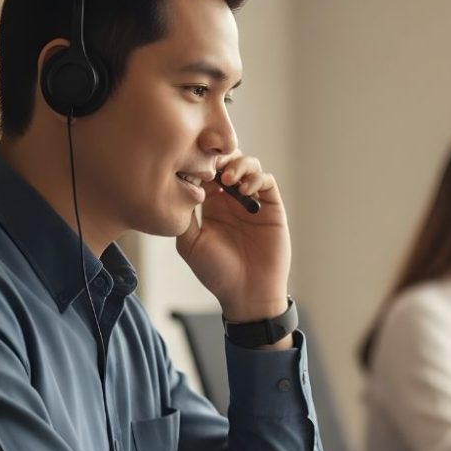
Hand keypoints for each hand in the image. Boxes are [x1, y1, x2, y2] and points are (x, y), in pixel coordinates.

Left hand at [176, 153, 291, 326]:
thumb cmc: (217, 273)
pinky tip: (244, 191)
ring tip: (228, 179)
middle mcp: (232, 200)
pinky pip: (266, 181)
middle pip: (228, 162)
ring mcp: (253, 202)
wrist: (247, 292)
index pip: (206, 172)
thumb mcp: (190, 243)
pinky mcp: (272, 207)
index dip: (199, 163)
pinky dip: (256, 178)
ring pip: (248, 166)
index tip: (190, 166)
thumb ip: (184, 215)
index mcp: (211, 205)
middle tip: (211, 165)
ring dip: (238, 165)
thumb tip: (179, 185)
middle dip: (219, 157)